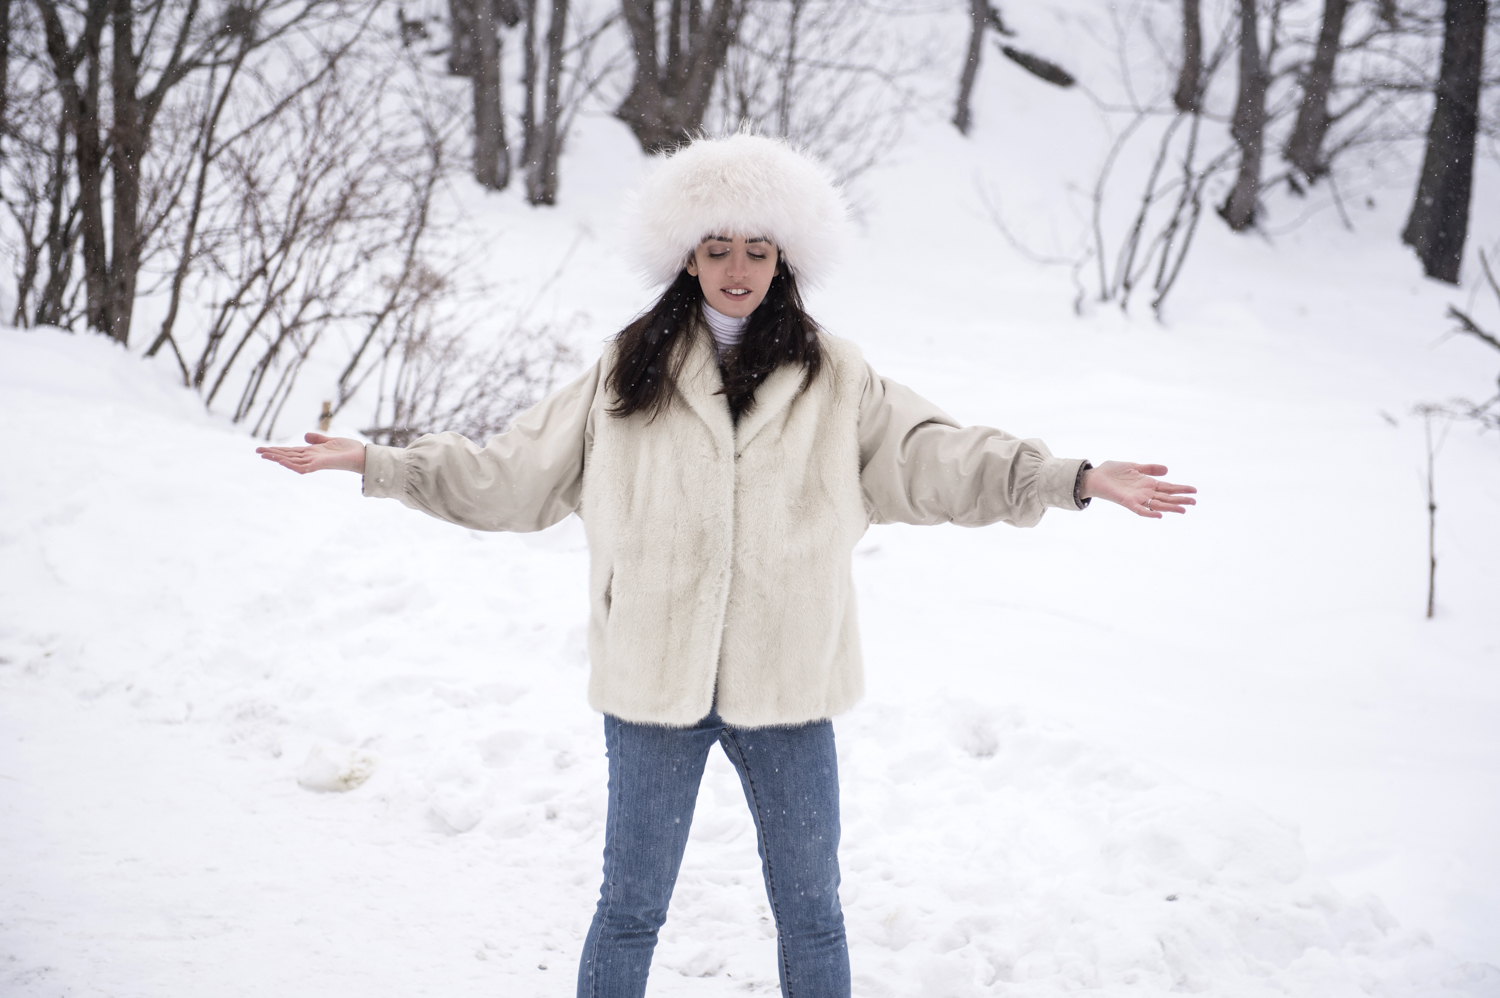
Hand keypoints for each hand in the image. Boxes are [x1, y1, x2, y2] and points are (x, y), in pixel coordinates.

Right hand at [256, 432, 365, 474]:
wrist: (362, 455)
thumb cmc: (348, 449)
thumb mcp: (330, 440)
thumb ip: (317, 439)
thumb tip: (305, 436)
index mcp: (312, 453)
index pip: (291, 451)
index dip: (278, 449)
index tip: (264, 448)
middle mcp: (311, 458)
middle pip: (288, 455)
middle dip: (273, 453)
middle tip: (257, 451)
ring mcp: (314, 462)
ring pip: (292, 461)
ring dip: (278, 458)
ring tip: (264, 454)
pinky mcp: (319, 464)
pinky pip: (302, 466)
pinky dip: (291, 464)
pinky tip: (281, 461)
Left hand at [1080, 461, 1195, 518]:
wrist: (1095, 476)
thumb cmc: (1112, 471)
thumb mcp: (1134, 466)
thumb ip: (1149, 469)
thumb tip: (1167, 470)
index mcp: (1147, 484)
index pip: (1168, 488)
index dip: (1181, 489)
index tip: (1194, 490)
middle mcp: (1144, 493)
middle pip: (1166, 497)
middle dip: (1180, 500)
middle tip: (1194, 502)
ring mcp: (1137, 498)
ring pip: (1157, 505)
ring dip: (1170, 507)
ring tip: (1183, 510)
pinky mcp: (1127, 502)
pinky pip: (1140, 510)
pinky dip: (1149, 513)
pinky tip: (1159, 515)